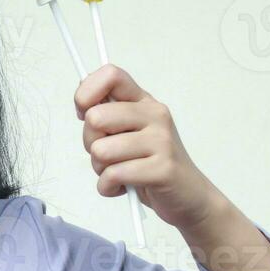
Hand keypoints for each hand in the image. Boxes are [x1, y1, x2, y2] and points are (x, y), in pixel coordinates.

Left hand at [74, 64, 222, 230]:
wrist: (187, 195)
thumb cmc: (150, 163)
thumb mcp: (128, 132)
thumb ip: (107, 115)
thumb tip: (82, 102)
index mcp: (144, 101)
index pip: (111, 75)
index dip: (86, 93)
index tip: (84, 114)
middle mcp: (155, 115)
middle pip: (95, 118)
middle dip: (90, 143)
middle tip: (108, 155)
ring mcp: (161, 141)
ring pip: (100, 151)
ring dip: (100, 169)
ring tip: (119, 172)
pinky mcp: (162, 168)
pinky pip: (113, 175)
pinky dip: (108, 187)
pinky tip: (123, 187)